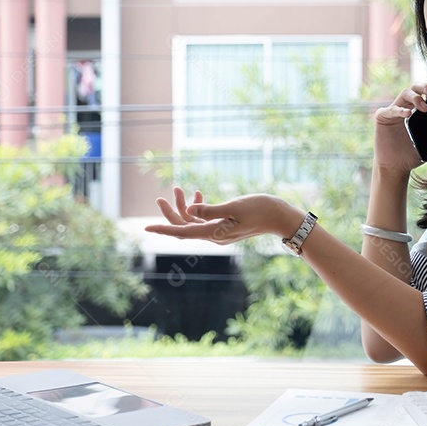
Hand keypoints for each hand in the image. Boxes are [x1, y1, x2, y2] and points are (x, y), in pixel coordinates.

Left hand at [144, 187, 302, 244]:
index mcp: (214, 233)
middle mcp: (214, 236)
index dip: (163, 229)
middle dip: (170, 213)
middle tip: (159, 198)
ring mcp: (220, 232)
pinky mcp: (225, 226)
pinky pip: (204, 220)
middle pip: (184, 227)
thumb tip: (188, 210)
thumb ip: (210, 210)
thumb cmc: (260, 209)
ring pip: (193, 222)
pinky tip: (198, 195)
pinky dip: (198, 208)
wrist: (280, 216)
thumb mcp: (234, 207)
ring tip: (179, 189)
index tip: (146, 228)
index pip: (182, 232)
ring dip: (183, 207)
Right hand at [374, 83, 426, 171]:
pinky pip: (391, 108)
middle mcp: (406, 106)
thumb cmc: (414, 154)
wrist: (397, 167)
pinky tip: (408, 114)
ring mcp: (394, 110)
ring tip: (424, 107)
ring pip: (404, 93)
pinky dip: (400, 110)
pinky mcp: (383, 117)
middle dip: (425, 87)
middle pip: (415, 87)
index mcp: (418, 110)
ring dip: (415, 97)